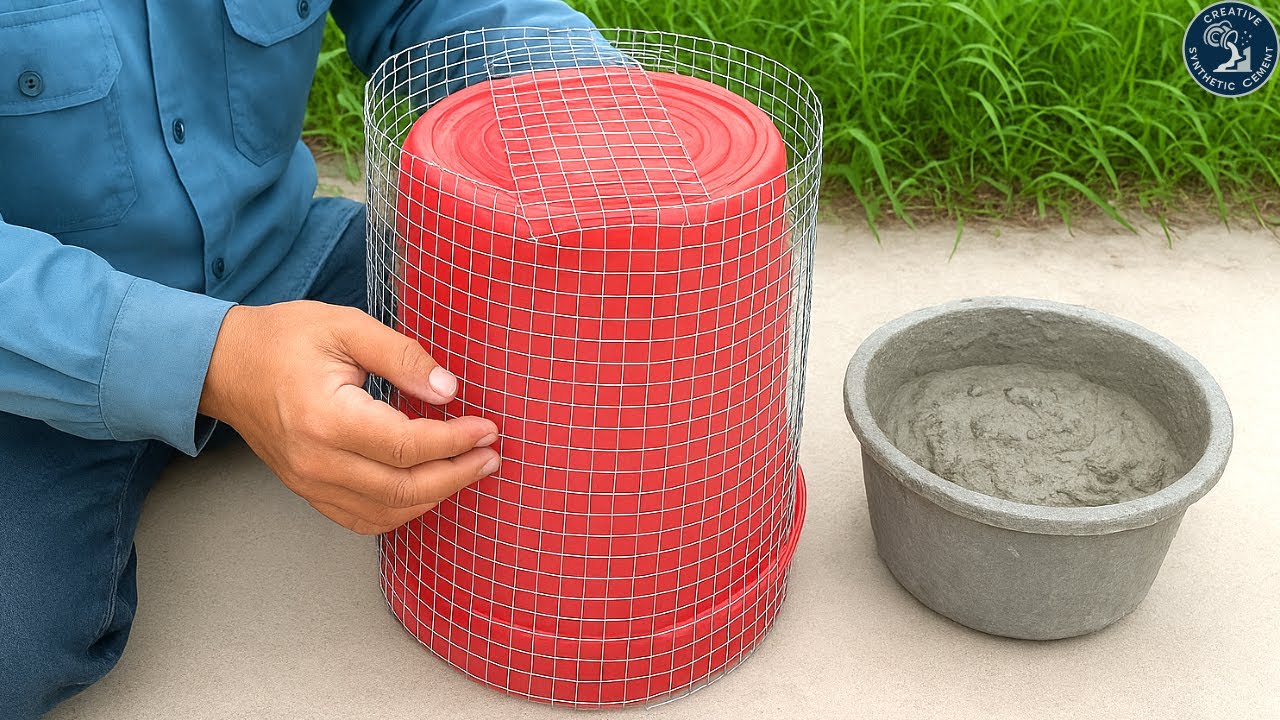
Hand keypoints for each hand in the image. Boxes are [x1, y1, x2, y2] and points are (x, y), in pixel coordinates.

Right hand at [198, 301, 498, 533]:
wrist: (224, 365)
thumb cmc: (282, 339)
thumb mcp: (346, 327)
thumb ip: (401, 357)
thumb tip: (449, 390)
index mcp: (326, 418)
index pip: (406, 445)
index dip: (455, 441)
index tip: (487, 429)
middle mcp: (316, 461)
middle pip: (402, 488)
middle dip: (457, 475)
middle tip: (491, 455)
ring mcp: (309, 483)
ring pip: (387, 512)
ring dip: (436, 496)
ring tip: (469, 469)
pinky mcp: (308, 491)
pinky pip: (363, 518)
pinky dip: (403, 510)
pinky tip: (428, 488)